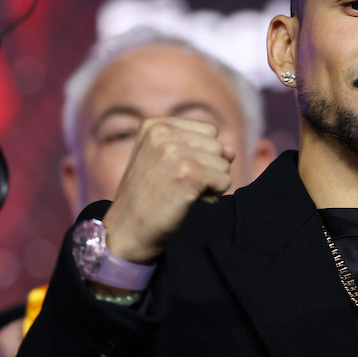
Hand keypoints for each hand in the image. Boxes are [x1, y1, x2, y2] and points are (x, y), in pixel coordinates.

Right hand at [102, 117, 234, 263]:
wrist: (125, 231)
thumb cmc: (148, 198)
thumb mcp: (167, 163)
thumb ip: (200, 149)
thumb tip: (231, 151)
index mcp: (155, 125)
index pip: (209, 132)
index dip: (202, 156)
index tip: (175, 172)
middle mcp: (163, 133)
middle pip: (218, 147)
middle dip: (208, 169)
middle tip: (179, 186)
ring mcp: (174, 152)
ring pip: (224, 164)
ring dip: (210, 184)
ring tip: (182, 194)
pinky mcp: (188, 173)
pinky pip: (225, 181)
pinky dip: (213, 196)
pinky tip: (189, 202)